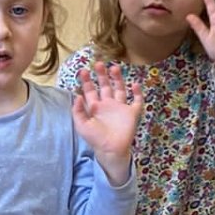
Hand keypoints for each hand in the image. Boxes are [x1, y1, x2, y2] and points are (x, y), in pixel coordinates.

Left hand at [71, 60, 142, 181]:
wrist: (111, 150)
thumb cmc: (95, 139)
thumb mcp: (81, 126)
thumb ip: (77, 111)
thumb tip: (77, 96)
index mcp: (95, 107)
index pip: (90, 91)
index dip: (86, 81)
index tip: (83, 71)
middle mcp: (108, 105)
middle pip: (105, 86)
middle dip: (101, 75)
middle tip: (99, 64)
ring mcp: (120, 108)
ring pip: (120, 89)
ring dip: (118, 79)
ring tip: (115, 68)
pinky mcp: (132, 113)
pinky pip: (136, 101)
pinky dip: (137, 93)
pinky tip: (135, 85)